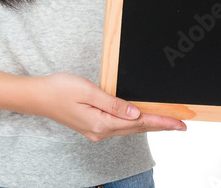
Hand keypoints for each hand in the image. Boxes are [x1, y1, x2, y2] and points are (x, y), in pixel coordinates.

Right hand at [33, 72, 185, 140]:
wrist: (38, 96)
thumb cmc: (59, 89)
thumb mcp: (88, 91)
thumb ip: (113, 103)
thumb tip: (136, 114)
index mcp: (101, 124)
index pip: (139, 122)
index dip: (162, 121)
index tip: (180, 123)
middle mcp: (100, 132)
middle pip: (138, 128)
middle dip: (161, 125)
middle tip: (182, 124)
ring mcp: (96, 131)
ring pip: (130, 128)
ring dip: (150, 124)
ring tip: (167, 121)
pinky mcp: (92, 127)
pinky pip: (120, 126)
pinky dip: (135, 123)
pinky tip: (141, 119)